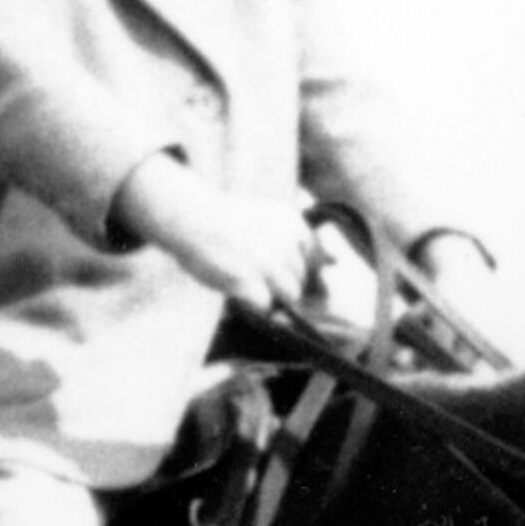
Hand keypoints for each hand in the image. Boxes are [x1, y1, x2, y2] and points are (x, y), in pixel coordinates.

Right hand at [113, 158, 303, 311]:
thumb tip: (335, 263)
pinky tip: (241, 292)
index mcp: (292, 222)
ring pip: (290, 296)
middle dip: (283, 284)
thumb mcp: (269, 219)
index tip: (277, 267)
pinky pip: (267, 308)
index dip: (300, 269)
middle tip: (252, 271)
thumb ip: (300, 241)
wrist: (189, 217)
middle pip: (302, 280)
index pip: (315, 257)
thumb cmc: (226, 223)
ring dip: (271, 295)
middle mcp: (285, 242)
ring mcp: (268, 263)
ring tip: (246, 280)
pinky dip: (256, 306)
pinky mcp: (249, 281)